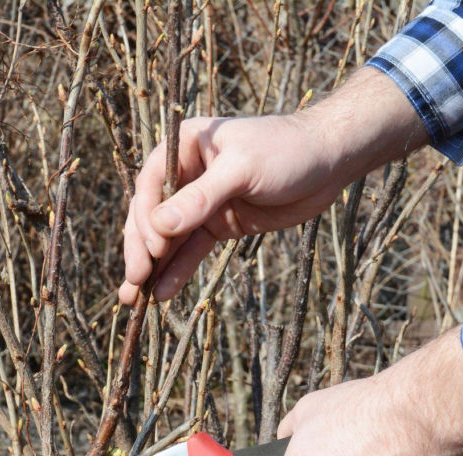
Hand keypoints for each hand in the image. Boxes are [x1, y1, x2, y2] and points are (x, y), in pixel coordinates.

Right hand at [120, 69, 427, 303]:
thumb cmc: (286, 150)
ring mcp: (202, 202)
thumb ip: (201, 198)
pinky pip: (192, 250)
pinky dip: (178, 271)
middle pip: (152, 215)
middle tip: (134, 283)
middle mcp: (187, 174)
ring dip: (152, 267)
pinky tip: (163, 294)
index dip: (145, 220)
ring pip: (169, 238)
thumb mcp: (242, 170)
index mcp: (184, 147)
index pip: (151, 187)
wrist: (329, 162)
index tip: (153, 250)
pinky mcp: (219, 224)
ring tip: (133, 300)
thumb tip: (160, 227)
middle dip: (142, 250)